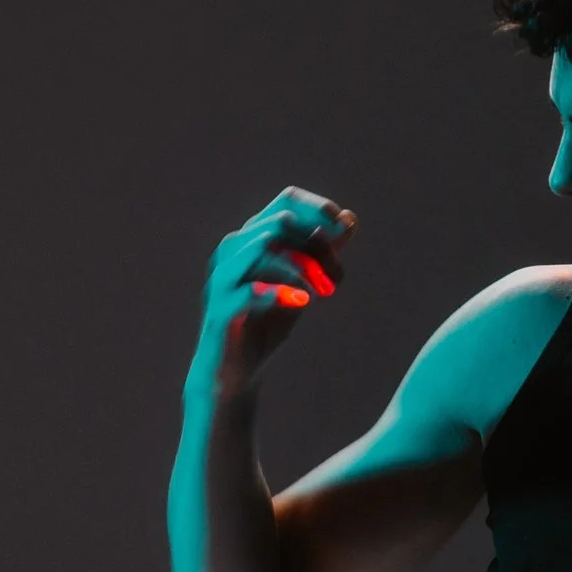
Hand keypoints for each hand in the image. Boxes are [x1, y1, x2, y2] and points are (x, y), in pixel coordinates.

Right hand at [199, 188, 355, 389]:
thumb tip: (349, 219)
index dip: (318, 209)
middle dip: (318, 246)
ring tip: (324, 292)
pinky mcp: (223, 308)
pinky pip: (251, 288)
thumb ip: (321, 252)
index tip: (344, 230)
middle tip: (336, 279)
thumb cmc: (266, 322)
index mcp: (252, 238)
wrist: (236, 370)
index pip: (287, 201)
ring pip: (264, 245)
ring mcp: (224, 277)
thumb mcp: (301, 283)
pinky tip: (302, 303)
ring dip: (302, 265)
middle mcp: (233, 249)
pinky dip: (282, 292)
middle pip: (282, 222)